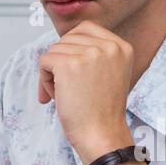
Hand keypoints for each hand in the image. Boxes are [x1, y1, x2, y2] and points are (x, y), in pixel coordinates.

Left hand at [37, 21, 134, 163]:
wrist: (102, 135)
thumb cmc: (102, 111)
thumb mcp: (110, 74)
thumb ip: (96, 54)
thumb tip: (63, 41)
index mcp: (122, 47)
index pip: (85, 29)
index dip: (72, 47)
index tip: (73, 72)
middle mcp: (109, 46)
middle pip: (67, 39)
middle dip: (60, 62)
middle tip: (65, 87)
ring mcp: (89, 53)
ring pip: (54, 50)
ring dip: (51, 74)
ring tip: (62, 95)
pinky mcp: (69, 64)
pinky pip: (44, 61)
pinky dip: (43, 80)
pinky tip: (55, 97)